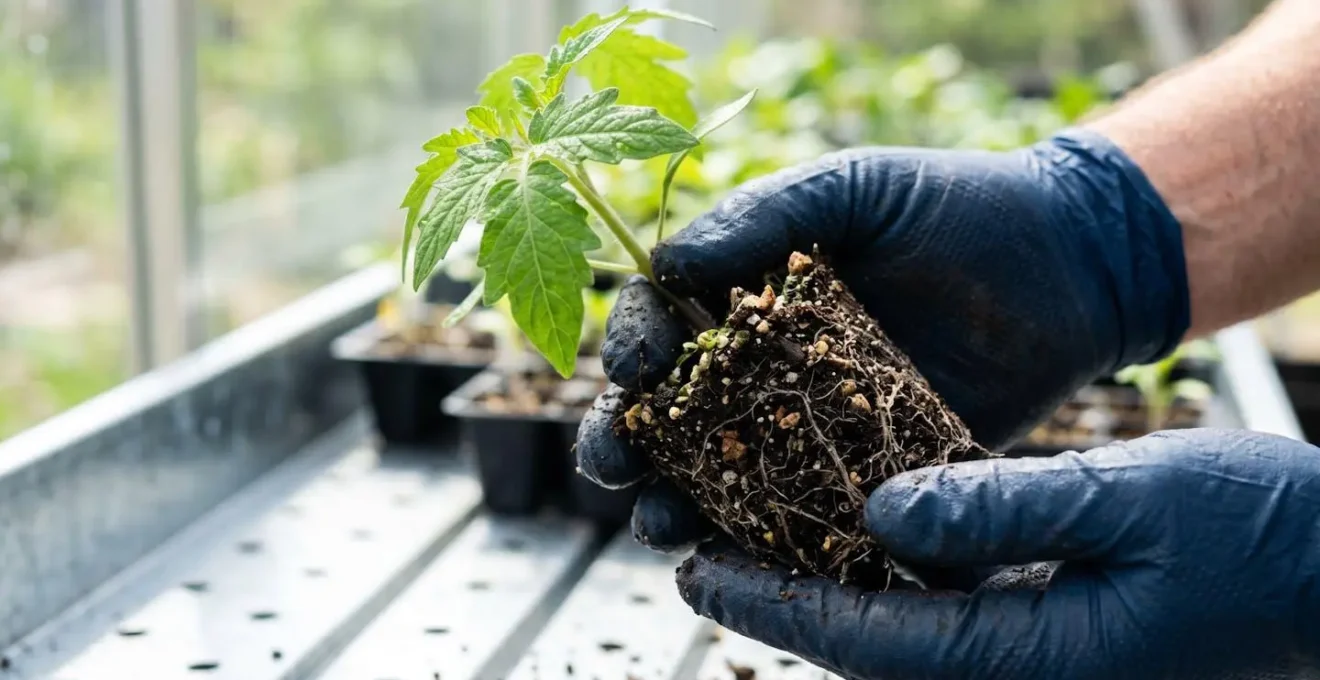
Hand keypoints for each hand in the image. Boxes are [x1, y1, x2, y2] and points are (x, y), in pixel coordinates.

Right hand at [575, 128, 1189, 550]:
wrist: (1073, 267)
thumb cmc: (960, 206)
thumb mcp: (855, 187)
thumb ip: (763, 215)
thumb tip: (667, 262)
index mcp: (744, 288)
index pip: (660, 319)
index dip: (634, 344)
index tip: (637, 367)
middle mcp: (763, 362)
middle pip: (668, 411)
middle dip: (626, 439)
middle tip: (617, 463)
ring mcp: (811, 424)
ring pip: (718, 474)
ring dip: (676, 503)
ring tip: (662, 525)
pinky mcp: (868, 475)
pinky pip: (802, 515)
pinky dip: (763, 541)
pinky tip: (738, 556)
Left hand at [677, 429, 1319, 679]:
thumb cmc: (1255, 534)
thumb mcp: (1129, 502)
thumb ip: (1000, 507)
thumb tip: (880, 511)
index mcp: (1026, 659)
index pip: (863, 639)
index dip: (769, 604)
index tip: (693, 571)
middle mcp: (1015, 673)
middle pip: (861, 641)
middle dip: (776, 599)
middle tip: (696, 548)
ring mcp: (1032, 659)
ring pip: (895, 627)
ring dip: (823, 583)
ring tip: (751, 531)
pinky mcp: (1047, 634)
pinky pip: (943, 610)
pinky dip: (888, 574)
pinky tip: (856, 527)